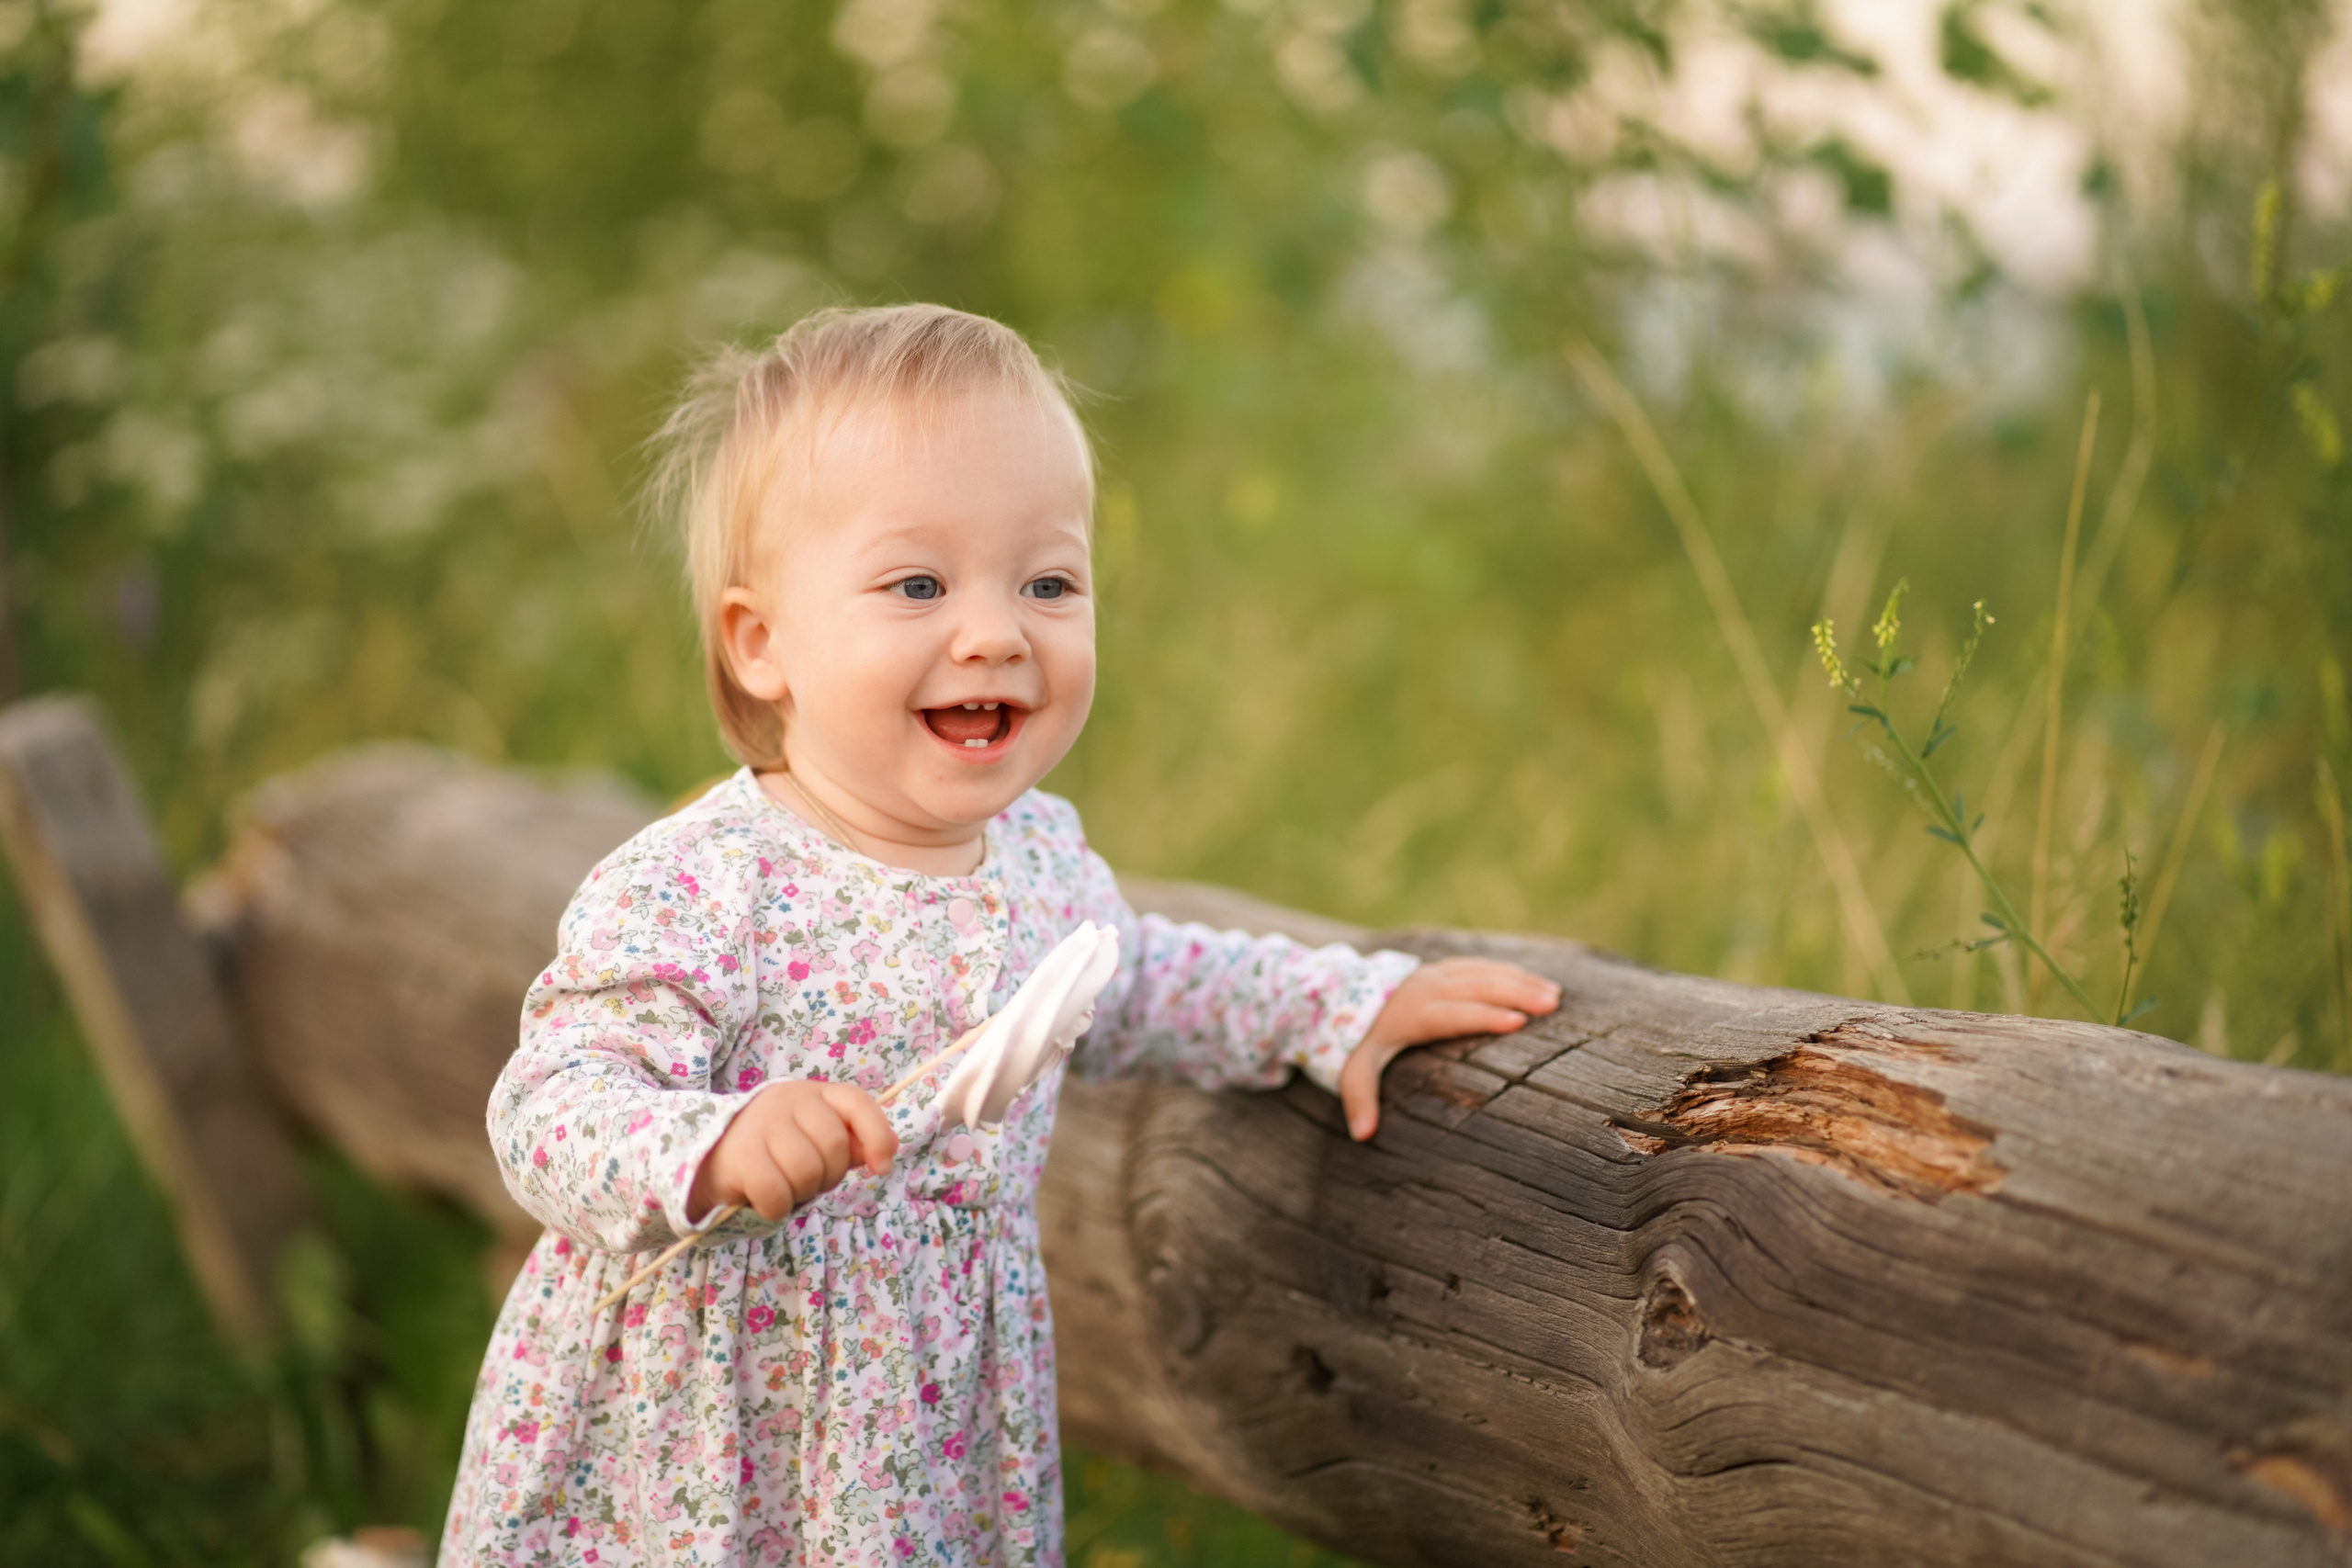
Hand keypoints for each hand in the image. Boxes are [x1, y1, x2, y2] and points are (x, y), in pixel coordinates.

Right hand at [688, 1081, 897, 1222]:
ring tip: (784, 1186)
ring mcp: (760, 1125)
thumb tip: (889, 1148)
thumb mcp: (813, 1138)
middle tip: (807, 1180)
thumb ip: (852, 1141)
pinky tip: (765, 1201)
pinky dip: (776, 1208)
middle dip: (828, 1175)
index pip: (856, 1102)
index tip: (882, 1167)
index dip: (877, 1134)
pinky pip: (777, 1194)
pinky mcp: (739, 1156)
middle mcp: (786, 1100)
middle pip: (834, 1146)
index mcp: (812, 1093)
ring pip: (806, 1171)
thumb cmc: (772, 1151)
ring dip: (800, 1192)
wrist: (707, 1159)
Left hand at [1339, 958, 1561, 1140]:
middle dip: (1515, 994)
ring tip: (1555, 995)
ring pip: (1484, 973)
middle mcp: (1430, 989)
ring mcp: (1439, 975)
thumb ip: (1359, 1098)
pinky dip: (1511, 971)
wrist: (1345, 991)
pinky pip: (1482, 966)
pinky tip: (1538, 981)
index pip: (1454, 1014)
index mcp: (1414, 1015)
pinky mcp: (1446, 969)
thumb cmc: (1357, 1037)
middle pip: (1477, 988)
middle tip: (1551, 1005)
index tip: (1517, 1021)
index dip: (1485, 1017)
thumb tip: (1362, 1136)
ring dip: (1520, 981)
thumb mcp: (1352, 1068)